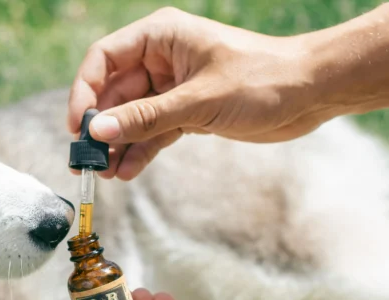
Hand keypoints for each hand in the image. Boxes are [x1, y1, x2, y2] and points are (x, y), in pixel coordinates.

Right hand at [68, 8, 330, 179]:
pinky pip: (153, 132)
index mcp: (161, 37)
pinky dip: (140, 151)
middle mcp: (162, 59)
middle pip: (114, 93)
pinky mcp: (187, 112)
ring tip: (104, 174)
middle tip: (85, 162)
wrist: (310, 93)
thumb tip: (98, 132)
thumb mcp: (199, 100)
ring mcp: (173, 87)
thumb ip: (146, 118)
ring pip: (132, 117)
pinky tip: (128, 172)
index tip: (78, 127)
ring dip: (117, 145)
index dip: (85, 92)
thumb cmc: (263, 79)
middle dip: (100, 128)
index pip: (104, 59)